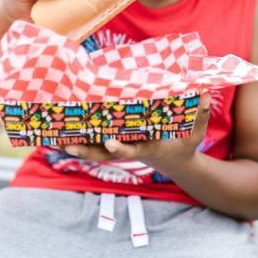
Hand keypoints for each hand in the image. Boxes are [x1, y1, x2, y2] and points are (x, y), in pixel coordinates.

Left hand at [63, 93, 211, 176]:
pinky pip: (93, 144)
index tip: (110, 140)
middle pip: (104, 154)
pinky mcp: (114, 145)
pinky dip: (76, 141)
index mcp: (148, 148)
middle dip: (87, 150)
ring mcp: (120, 148)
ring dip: (74, 146)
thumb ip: (200, 115)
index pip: (132, 148)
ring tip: (51, 140)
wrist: (175, 162)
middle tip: (68, 145)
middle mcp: (130, 149)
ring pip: (94, 150)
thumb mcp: (195, 133)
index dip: (121, 146)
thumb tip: (205, 95)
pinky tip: (56, 134)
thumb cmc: (184, 145)